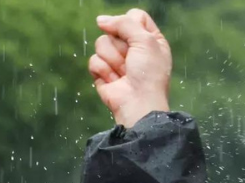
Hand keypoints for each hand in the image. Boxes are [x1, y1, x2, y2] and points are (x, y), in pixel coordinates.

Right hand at [90, 9, 171, 128]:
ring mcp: (117, 60)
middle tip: (132, 61)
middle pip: (114, 28)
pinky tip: (115, 82)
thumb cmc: (149, 74)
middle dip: (121, 46)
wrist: (139, 103)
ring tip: (124, 73)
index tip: (135, 37)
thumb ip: (124, 23)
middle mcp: (133, 48)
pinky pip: (94, 60)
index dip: (130, 23)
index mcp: (150, 39)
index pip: (134, 16)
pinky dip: (104, 71)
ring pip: (101, 43)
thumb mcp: (145, 41)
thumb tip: (100, 20)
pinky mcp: (103, 72)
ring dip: (113, 59)